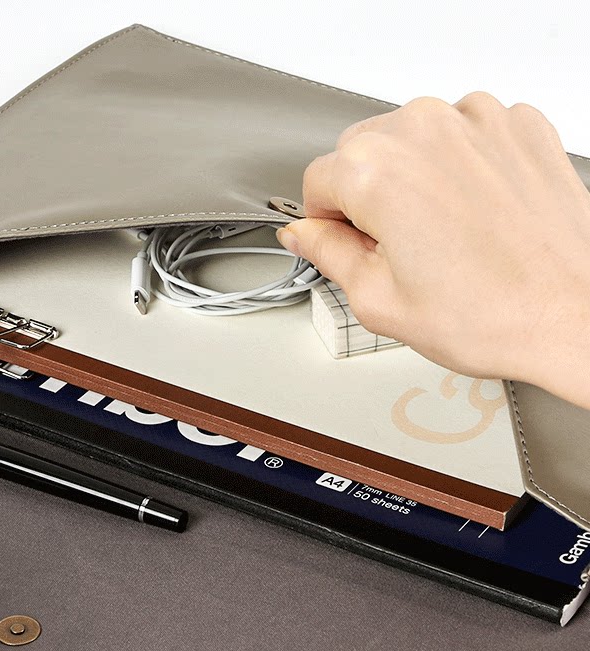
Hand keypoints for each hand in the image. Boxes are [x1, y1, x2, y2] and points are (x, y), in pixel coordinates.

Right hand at [278, 92, 589, 408]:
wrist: (573, 316)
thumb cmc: (490, 316)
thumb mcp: (378, 300)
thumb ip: (327, 254)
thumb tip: (302, 234)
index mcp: (377, 172)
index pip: (317, 180)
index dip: (327, 221)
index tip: (348, 243)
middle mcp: (424, 131)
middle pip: (361, 152)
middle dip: (366, 196)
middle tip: (397, 249)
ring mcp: (477, 121)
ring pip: (412, 139)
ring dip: (413, 177)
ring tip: (442, 234)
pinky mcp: (518, 126)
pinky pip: (464, 134)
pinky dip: (461, 165)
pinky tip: (475, 212)